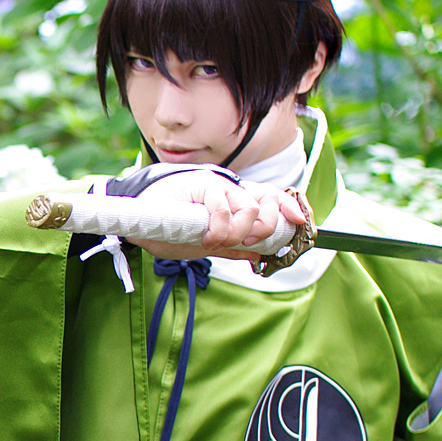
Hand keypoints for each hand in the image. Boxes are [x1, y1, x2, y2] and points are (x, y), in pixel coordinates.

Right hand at [128, 172, 305, 260]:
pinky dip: (220, 228)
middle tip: (244, 243)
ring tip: (216, 241)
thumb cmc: (173, 227)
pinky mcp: (203, 184)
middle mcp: (232, 190)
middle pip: (268, 203)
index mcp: (236, 201)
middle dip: (264, 229)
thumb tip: (259, 256)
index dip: (288, 209)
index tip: (300, 223)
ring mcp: (218, 185)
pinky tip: (206, 236)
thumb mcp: (209, 243)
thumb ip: (234, 248)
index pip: (271, 198)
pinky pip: (225, 207)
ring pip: (250, 209)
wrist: (141, 219)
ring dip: (238, 233)